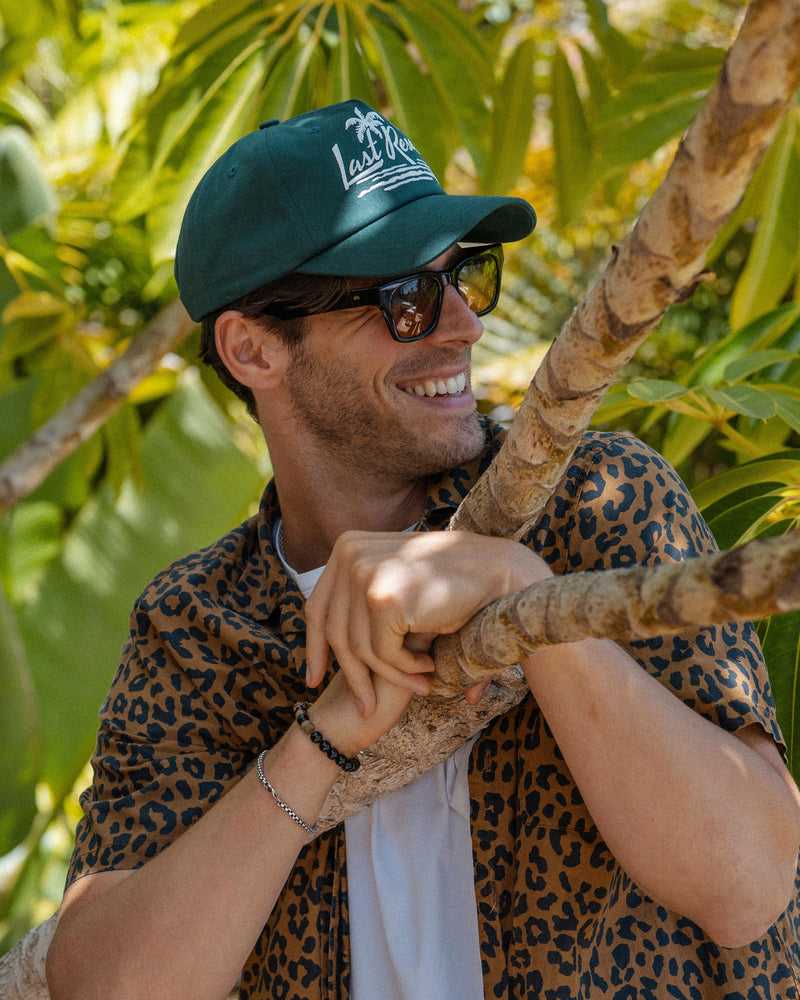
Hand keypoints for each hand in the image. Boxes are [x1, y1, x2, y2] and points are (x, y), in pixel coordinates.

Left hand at [305, 529, 551, 715]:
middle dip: (350, 674)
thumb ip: (363, 602)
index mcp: (347, 545)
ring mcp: (365, 573)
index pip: (318, 606)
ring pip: (358, 649)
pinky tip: (429, 667)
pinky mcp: (383, 598)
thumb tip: (327, 645)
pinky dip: (405, 669)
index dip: (314, 647)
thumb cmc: (452, 585)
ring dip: (388, 675)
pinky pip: (381, 654)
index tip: (314, 679)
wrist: (498, 573)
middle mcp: (349, 553)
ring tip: (419, 682)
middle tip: (365, 705)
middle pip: (332, 631)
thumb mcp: (398, 583)